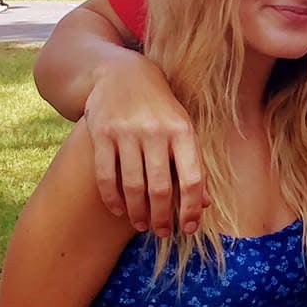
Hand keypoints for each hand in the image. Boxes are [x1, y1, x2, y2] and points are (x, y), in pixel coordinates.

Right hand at [82, 55, 206, 234]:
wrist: (123, 73)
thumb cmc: (160, 108)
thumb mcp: (183, 127)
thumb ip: (193, 162)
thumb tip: (205, 203)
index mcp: (182, 130)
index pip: (192, 178)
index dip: (192, 208)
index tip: (188, 228)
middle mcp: (155, 131)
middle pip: (160, 188)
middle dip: (162, 218)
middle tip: (162, 233)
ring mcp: (126, 132)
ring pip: (132, 186)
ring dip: (137, 213)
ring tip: (142, 225)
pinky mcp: (101, 134)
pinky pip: (106, 175)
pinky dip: (112, 199)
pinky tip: (118, 210)